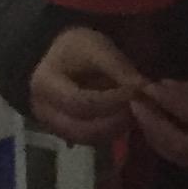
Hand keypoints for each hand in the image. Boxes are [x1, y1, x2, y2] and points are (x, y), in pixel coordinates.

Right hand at [29, 26, 144, 146]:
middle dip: (114, 121)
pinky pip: (89, 141)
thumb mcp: (97, 48)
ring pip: (87, 139)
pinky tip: (124, 119)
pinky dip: (110, 132)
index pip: (80, 102)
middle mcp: (42, 110)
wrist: (60, 56)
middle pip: (81, 129)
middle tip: (137, 107)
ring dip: (114, 129)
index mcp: (45, 84)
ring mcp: (52, 125)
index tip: (134, 92)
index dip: (111, 101)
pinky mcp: (65, 133)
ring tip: (133, 112)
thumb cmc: (77, 48)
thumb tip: (145, 88)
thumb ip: (119, 68)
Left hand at [132, 75, 187, 175]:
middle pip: (179, 144)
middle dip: (153, 124)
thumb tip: (165, 87)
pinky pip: (181, 157)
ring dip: (154, 135)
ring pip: (176, 155)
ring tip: (139, 111)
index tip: (149, 86)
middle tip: (135, 102)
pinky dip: (164, 142)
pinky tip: (153, 125)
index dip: (171, 102)